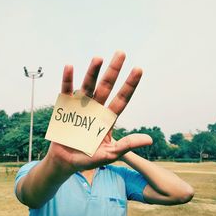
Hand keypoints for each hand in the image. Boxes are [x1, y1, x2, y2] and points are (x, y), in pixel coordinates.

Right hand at [47, 51, 151, 172]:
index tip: (138, 69)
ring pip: (88, 85)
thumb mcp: (109, 154)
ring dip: (93, 72)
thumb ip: (126, 145)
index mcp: (107, 118)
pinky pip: (66, 91)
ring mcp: (80, 106)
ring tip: (99, 58)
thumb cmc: (88, 158)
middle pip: (106, 86)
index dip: (130, 85)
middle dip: (114, 71)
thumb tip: (150, 139)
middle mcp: (96, 108)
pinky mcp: (65, 107)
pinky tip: (69, 67)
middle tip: (121, 53)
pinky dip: (67, 79)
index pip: (122, 99)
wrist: (65, 162)